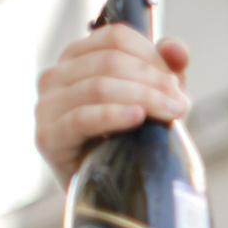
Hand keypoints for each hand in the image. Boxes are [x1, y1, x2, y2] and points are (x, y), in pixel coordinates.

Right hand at [35, 25, 191, 185]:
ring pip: (98, 86)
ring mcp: (47, 105)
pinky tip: (137, 118)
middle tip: (180, 104)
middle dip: (153, 81)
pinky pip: (82, 118)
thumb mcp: (156, 98)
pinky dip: (113, 115)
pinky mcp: (48, 136)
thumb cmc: (133, 137)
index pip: (115, 38)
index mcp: (78, 57)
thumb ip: (167, 69)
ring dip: (143, 98)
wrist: (115, 189)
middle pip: (110, 61)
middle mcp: (56, 76)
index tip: (177, 82)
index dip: (151, 56)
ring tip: (171, 114)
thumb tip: (177, 48)